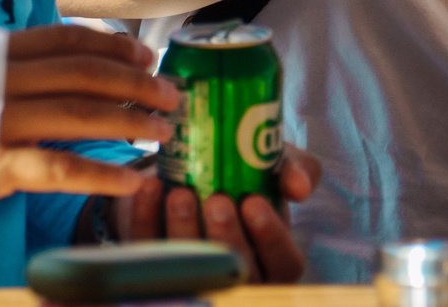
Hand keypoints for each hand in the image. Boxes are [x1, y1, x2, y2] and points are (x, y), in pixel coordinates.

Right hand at [0, 25, 178, 198]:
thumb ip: (26, 71)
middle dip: (136, 83)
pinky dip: (102, 174)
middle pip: (84, 73)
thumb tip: (104, 65)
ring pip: (80, 114)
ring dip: (131, 120)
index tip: (149, 57)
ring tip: (163, 132)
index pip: (67, 40)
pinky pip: (61, 168)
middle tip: (171, 97)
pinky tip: (132, 181)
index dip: (114, 47)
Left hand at [109, 146, 320, 281]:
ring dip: (185, 230)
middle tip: (216, 199)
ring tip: (180, 193)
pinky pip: (150, 255)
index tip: (254, 202)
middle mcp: (240, 280)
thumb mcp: (277, 166)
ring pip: (191, 273)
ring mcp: (196, 280)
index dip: (271, 236)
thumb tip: (300, 187)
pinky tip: (151, 188)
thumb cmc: (247, 176)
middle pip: (238, 274)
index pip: (284, 263)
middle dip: (225, 236)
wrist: (196, 171)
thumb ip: (296, 169)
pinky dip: (147, 218)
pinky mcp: (154, 270)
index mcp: (276, 260)